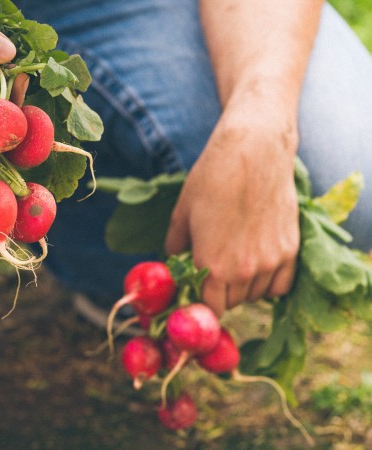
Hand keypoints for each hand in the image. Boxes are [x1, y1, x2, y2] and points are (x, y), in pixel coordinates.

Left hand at [165, 92, 299, 315]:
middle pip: (230, 303)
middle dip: (217, 293)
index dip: (199, 303)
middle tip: (211, 273)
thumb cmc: (212, 178)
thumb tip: (175, 264)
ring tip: (232, 262)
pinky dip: (267, 282)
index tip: (196, 294)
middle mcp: (244, 271)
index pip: (208, 308)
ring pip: (253, 295)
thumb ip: (176, 247)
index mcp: (213, 266)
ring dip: (241, 288)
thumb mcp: (182, 213)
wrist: (254, 150)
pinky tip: (256, 266)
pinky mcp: (291, 250)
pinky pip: (279, 285)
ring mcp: (272, 262)